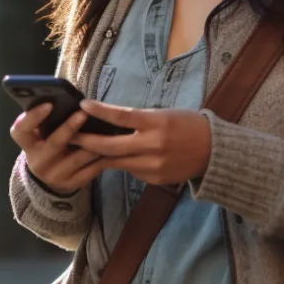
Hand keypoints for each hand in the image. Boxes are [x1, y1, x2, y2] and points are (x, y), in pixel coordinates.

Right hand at [9, 104, 102, 195]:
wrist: (52, 176)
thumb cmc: (48, 144)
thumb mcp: (42, 134)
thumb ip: (48, 120)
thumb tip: (65, 97)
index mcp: (27, 144)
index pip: (21, 130)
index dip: (33, 117)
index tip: (48, 104)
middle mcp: (38, 162)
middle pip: (54, 143)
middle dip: (69, 127)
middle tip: (84, 113)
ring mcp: (56, 176)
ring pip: (79, 157)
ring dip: (94, 141)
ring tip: (106, 127)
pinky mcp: (73, 184)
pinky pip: (92, 169)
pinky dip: (103, 156)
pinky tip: (113, 145)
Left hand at [70, 100, 211, 186]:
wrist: (214, 152)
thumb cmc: (188, 125)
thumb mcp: (164, 115)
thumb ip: (139, 120)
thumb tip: (110, 120)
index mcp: (156, 123)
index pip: (121, 117)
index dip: (99, 111)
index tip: (83, 105)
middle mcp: (152, 146)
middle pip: (110, 146)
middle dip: (86, 142)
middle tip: (70, 135)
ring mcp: (152, 165)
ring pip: (116, 161)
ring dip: (98, 155)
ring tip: (81, 147)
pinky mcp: (154, 178)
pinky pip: (130, 170)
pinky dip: (121, 162)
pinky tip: (114, 157)